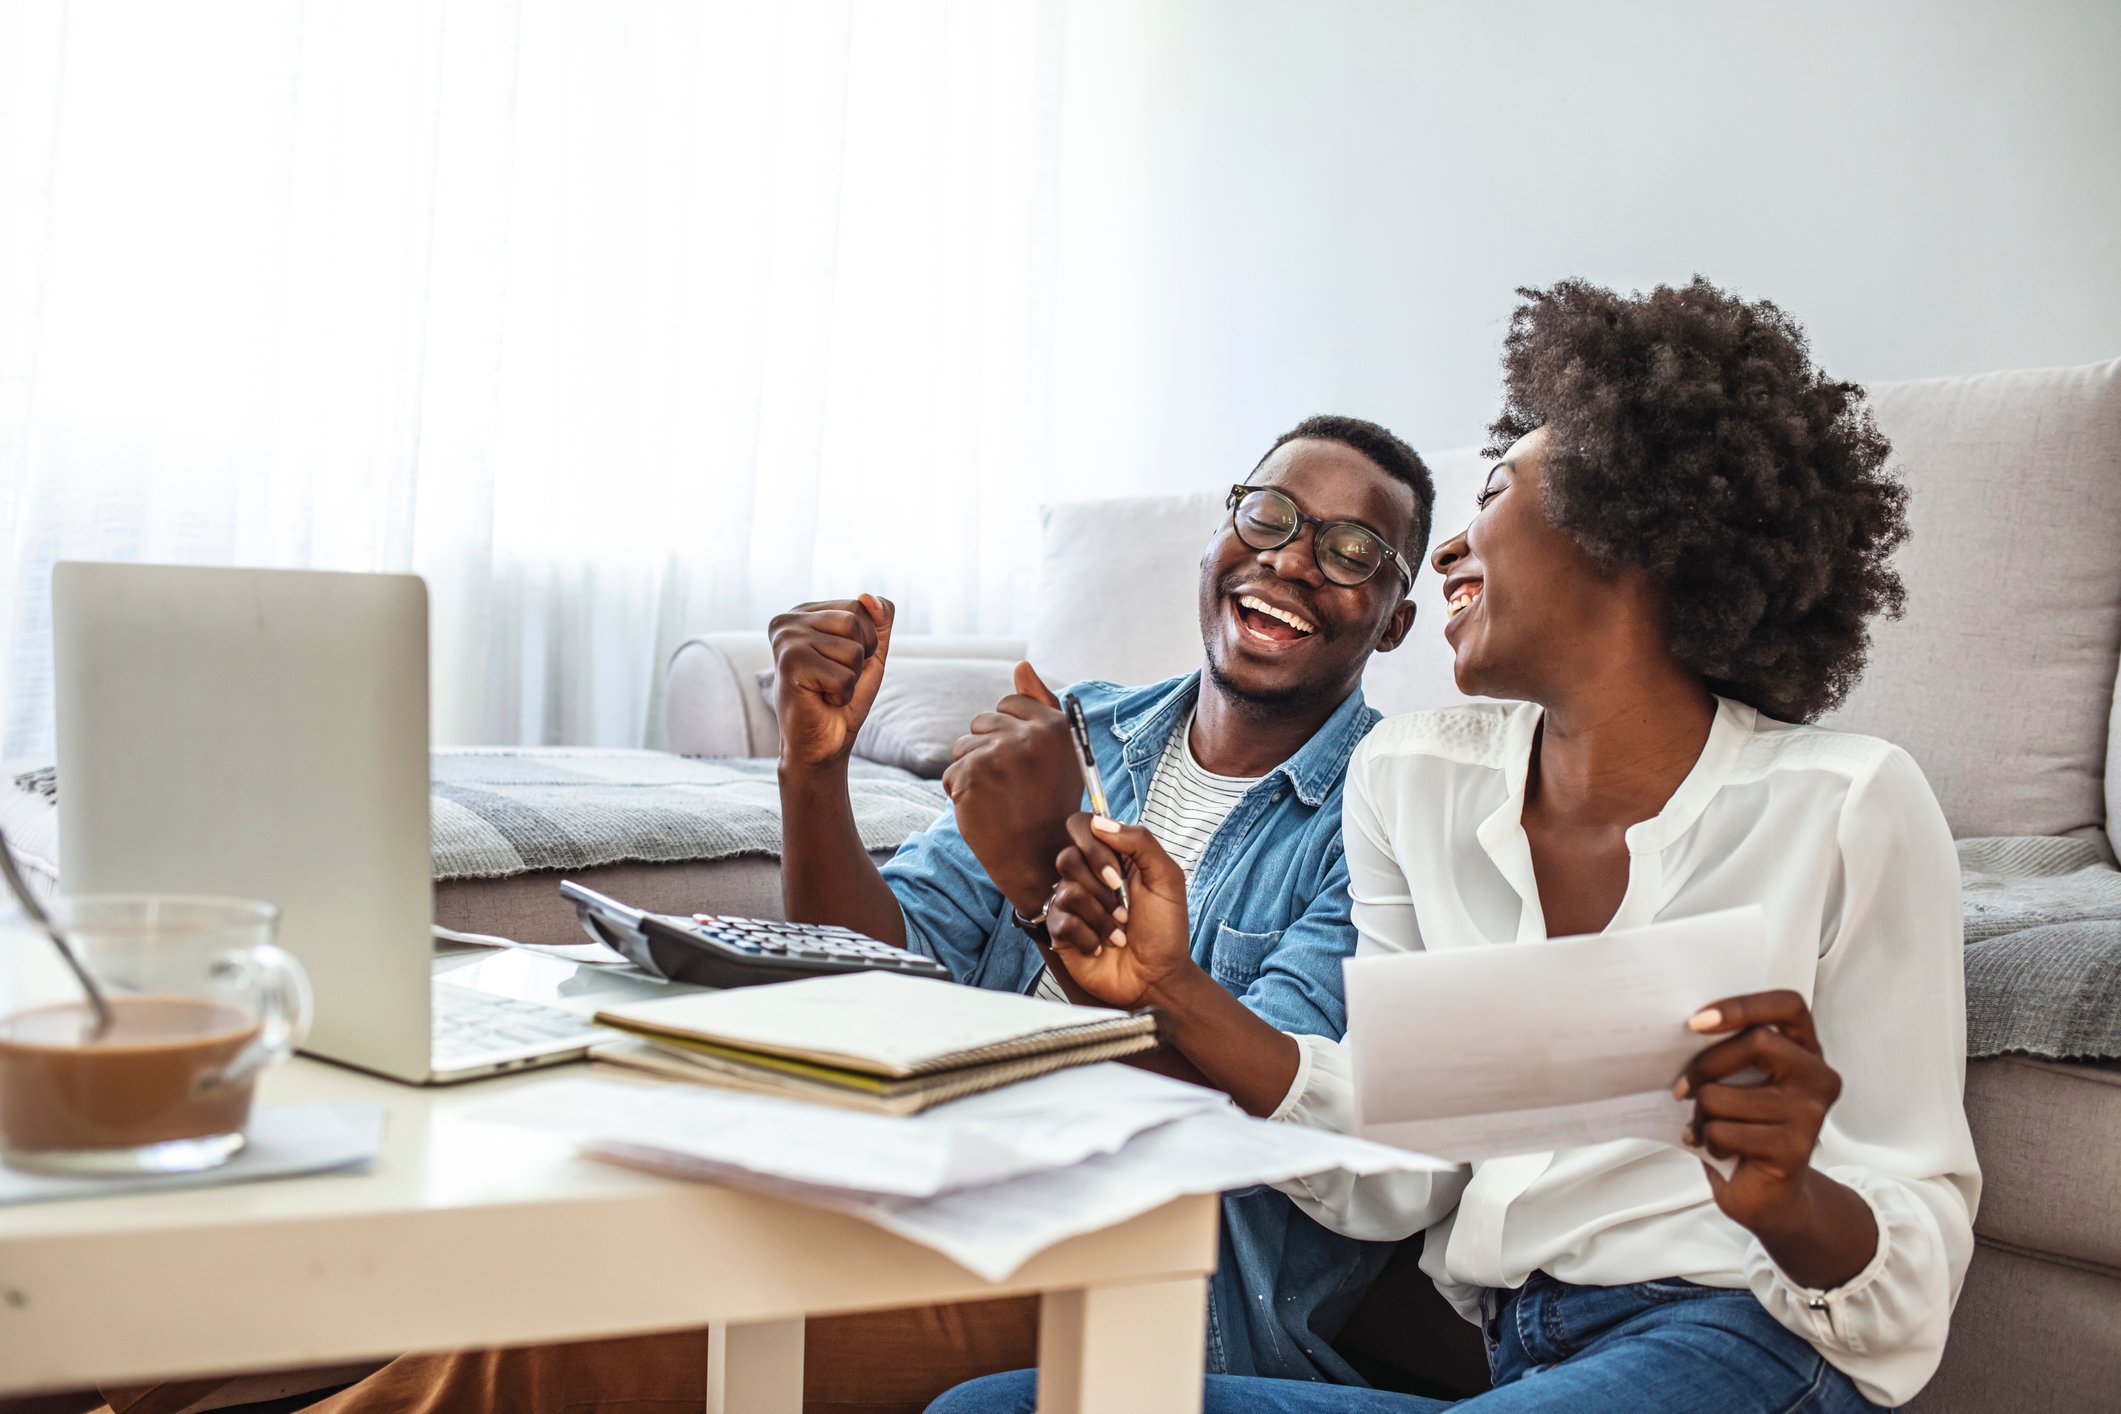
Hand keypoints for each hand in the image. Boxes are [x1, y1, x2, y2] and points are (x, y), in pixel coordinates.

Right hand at [768, 595, 893, 768]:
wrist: (822, 743)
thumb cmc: (843, 696)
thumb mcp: (870, 652)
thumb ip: (878, 620)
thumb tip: (868, 597)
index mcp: (805, 612)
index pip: (861, 606)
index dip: (866, 641)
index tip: (840, 662)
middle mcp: (789, 620)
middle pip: (857, 621)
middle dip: (861, 657)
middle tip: (835, 678)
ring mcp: (786, 639)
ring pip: (853, 649)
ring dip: (851, 678)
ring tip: (826, 689)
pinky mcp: (789, 663)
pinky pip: (845, 675)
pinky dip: (842, 694)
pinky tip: (820, 699)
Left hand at [940, 662, 1081, 914]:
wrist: (1040, 860)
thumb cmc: (1049, 805)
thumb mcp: (1058, 753)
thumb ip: (1040, 704)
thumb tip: (1020, 664)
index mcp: (1054, 726)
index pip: (1010, 703)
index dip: (1008, 732)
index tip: (1021, 762)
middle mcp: (1028, 736)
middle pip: (982, 722)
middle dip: (987, 750)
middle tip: (1011, 786)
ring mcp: (998, 755)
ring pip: (963, 747)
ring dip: (972, 772)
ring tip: (998, 799)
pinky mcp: (971, 777)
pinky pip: (951, 774)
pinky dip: (961, 795)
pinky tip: (985, 812)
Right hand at [1045, 814, 1196, 1008]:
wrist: (1158, 977)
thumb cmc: (1165, 930)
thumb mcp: (1167, 879)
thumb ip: (1141, 842)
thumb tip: (1100, 823)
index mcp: (1112, 858)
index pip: (1081, 827)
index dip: (1093, 845)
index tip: (1117, 872)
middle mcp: (1087, 877)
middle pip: (1067, 857)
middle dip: (1101, 887)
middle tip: (1124, 908)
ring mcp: (1072, 904)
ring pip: (1066, 890)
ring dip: (1101, 916)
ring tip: (1119, 932)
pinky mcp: (1061, 932)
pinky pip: (1061, 920)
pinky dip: (1089, 936)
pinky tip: (1102, 946)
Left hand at [1677, 989, 1845, 1233]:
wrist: (1766, 1193)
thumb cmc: (1744, 1126)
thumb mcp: (1740, 1081)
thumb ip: (1731, 1052)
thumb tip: (1681, 1029)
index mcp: (1806, 1050)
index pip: (1788, 1005)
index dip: (1743, 1005)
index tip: (1697, 1021)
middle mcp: (1819, 1077)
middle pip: (1755, 1042)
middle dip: (1705, 1064)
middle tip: (1681, 1088)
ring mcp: (1811, 1114)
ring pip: (1725, 1094)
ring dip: (1701, 1114)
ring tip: (1706, 1127)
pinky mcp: (1794, 1149)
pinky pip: (1726, 1131)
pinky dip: (1708, 1141)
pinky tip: (1719, 1150)